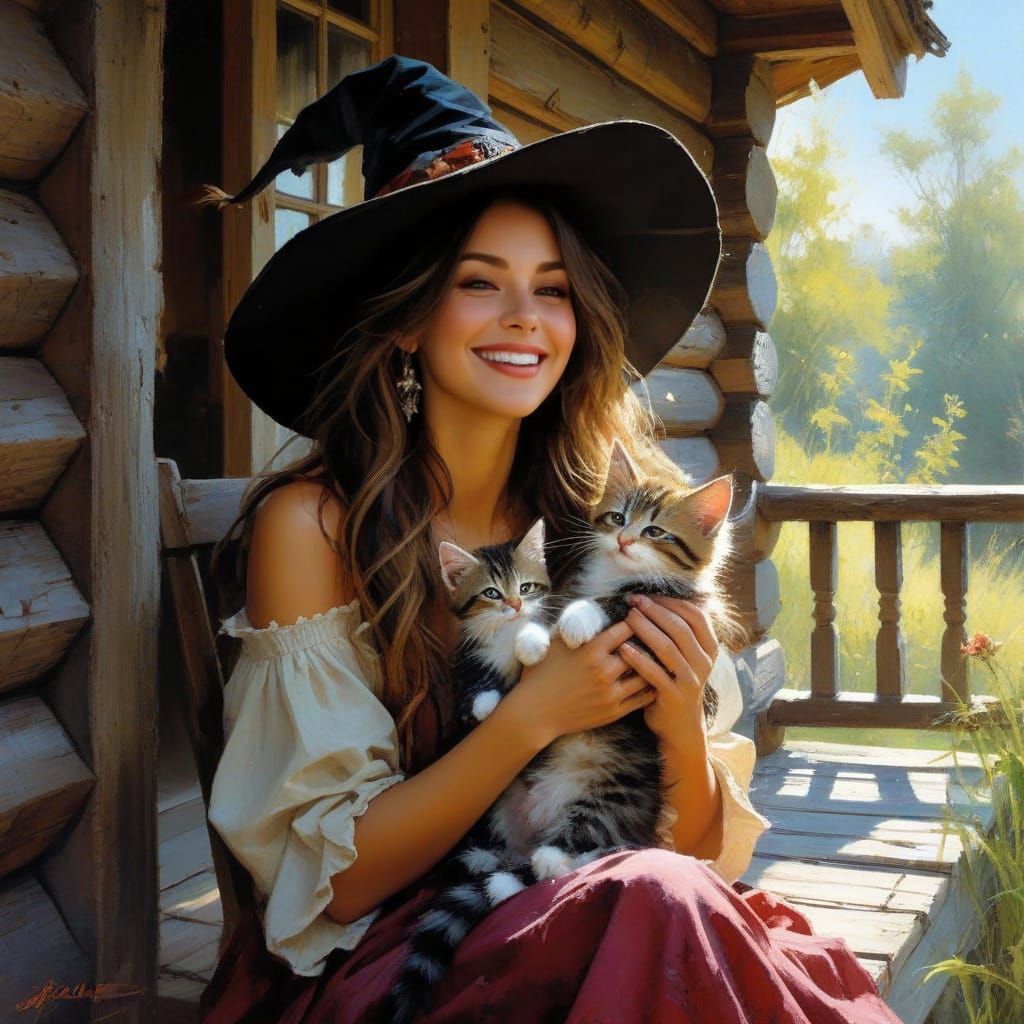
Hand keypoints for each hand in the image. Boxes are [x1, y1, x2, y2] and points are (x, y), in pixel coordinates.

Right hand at [500, 619, 656, 750]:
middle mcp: (604, 671)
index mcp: (591, 650)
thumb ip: (575, 626)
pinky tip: (656, 679)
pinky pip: (643, 698)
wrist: (534, 713)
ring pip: (646, 674)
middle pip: (641, 650)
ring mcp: (610, 693)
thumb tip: (592, 608)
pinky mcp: (613, 711)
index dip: (636, 620)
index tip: (640, 617)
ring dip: (654, 664)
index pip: (626, 629)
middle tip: (658, 635)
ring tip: (660, 657)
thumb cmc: (541, 674)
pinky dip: (652, 686)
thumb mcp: (554, 642)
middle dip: (650, 641)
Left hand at [618, 595, 719, 741]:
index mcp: (709, 648)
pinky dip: (638, 658)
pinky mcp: (673, 696)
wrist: (679, 725)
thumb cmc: (675, 682)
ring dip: (645, 629)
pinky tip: (623, 647)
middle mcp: (704, 662)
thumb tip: (656, 600)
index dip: (671, 602)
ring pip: (667, 647)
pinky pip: (654, 673)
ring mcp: (690, 680)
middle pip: (680, 627)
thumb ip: (678, 632)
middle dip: (655, 611)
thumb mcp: (686, 657)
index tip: (647, 595)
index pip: (694, 615)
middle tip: (633, 601)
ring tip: (627, 617)